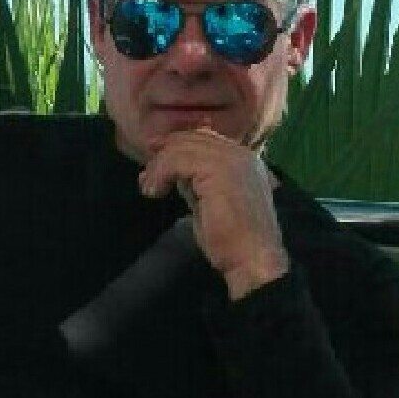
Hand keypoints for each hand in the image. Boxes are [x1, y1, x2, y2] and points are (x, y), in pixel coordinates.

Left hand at [138, 126, 288, 300]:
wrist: (252, 260)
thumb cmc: (232, 241)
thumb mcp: (209, 203)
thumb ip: (196, 183)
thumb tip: (174, 173)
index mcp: (244, 160)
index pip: (204, 138)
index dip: (176, 145)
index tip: (153, 161)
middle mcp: (240, 153)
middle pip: (191, 138)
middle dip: (163, 155)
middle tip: (146, 176)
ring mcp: (231, 159)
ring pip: (181, 148)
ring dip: (159, 168)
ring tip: (149, 189)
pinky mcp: (218, 169)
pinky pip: (178, 160)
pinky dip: (161, 173)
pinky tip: (154, 192)